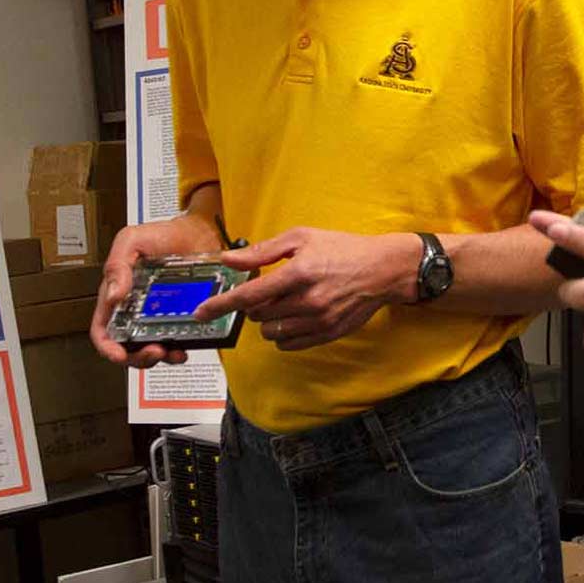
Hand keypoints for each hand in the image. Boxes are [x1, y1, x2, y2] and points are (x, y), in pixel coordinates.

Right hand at [89, 213, 223, 366]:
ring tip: (172, 352)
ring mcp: (156, 315)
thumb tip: (112, 296)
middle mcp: (134, 309)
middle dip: (137, 357)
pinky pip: (176, 339)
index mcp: (116, 294)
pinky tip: (184, 347)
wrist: (198, 231)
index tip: (118, 355)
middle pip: (126, 346)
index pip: (103, 329)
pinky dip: (179, 348)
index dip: (107, 346)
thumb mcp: (131, 241)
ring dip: (159, 357)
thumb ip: (117, 266)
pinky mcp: (178, 316)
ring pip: (150, 348)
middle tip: (154, 352)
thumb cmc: (162, 234)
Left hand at [195, 228, 420, 350]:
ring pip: (272, 333)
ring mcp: (318, 321)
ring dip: (267, 321)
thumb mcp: (302, 238)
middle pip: (258, 316)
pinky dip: (282, 334)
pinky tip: (292, 318)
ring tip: (282, 304)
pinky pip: (289, 344)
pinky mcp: (327, 334)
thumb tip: (229, 260)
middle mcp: (307, 301)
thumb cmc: (342, 248)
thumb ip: (262, 251)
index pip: (248, 295)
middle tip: (267, 291)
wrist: (382, 269)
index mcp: (297, 273)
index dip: (220, 305)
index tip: (201, 312)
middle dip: (254, 306)